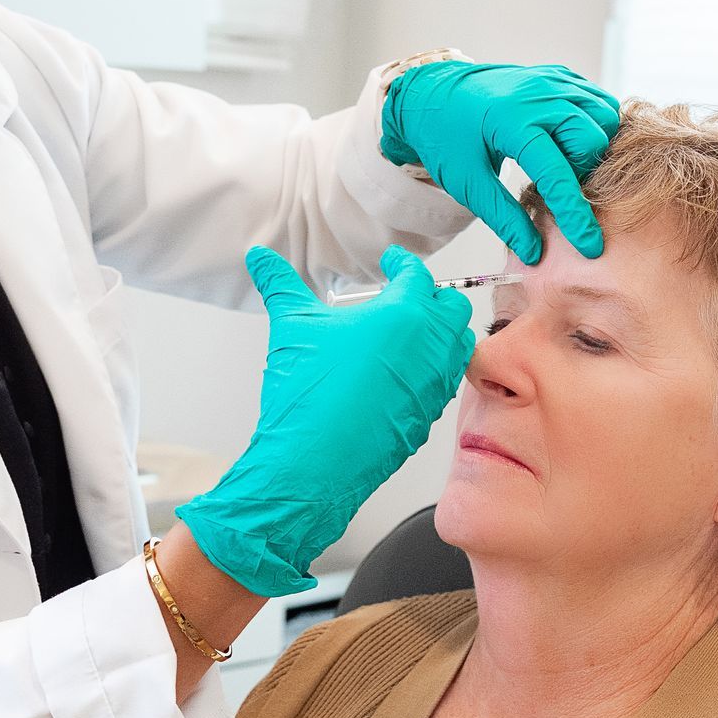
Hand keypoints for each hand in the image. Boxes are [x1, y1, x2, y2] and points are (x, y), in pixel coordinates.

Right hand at [176, 245, 473, 595]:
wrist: (314, 460)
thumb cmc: (309, 393)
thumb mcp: (292, 326)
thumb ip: (280, 283)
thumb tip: (260, 257)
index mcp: (403, 315)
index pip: (416, 275)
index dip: (402, 262)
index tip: (393, 260)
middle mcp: (430, 347)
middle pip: (452, 307)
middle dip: (432, 296)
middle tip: (406, 295)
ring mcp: (434, 385)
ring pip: (457, 347)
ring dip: (441, 333)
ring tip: (412, 332)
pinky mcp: (428, 417)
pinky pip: (444, 385)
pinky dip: (433, 371)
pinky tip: (404, 374)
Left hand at [380, 59, 619, 261]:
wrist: (434, 93)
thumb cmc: (446, 137)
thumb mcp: (467, 183)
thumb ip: (504, 217)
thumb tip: (534, 252)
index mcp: (512, 122)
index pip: (558, 173)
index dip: (576, 214)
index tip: (590, 246)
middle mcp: (540, 95)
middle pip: (592, 141)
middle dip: (584, 173)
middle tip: (557, 184)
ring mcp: (552, 80)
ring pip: (604, 117)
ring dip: (595, 148)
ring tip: (565, 163)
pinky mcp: (559, 75)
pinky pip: (598, 101)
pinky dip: (596, 125)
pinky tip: (572, 142)